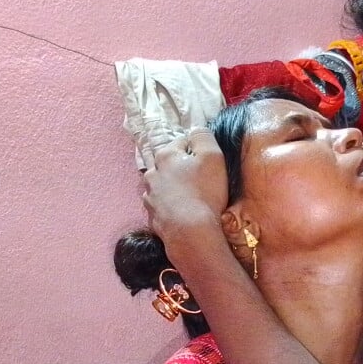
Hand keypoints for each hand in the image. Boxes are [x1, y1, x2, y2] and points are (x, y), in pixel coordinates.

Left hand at [142, 128, 229, 243]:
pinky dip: (170, 207)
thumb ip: (203, 136)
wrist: (191, 233)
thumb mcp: (212, 156)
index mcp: (165, 156)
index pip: (181, 142)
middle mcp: (152, 174)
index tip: (208, 161)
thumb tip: (196, 131)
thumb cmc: (204, 192)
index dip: (197, 149)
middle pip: (168, 164)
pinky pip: (162, 206)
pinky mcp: (152, 218)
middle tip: (199, 179)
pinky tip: (182, 212)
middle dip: (181, 168)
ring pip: (162, 186)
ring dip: (173, 188)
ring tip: (190, 197)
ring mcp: (150, 197)